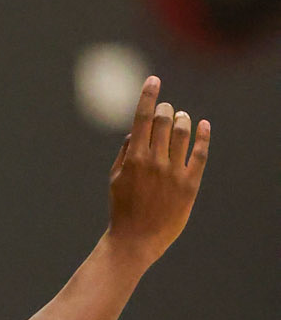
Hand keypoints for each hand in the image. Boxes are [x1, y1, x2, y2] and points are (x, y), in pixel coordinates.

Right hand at [107, 76, 209, 266]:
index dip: (148, 95)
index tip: (153, 80)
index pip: (141, 118)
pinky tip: (203, 124)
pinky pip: (200, 153)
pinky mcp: (189, 185)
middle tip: (166, 109)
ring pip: (183, 132)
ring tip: (181, 118)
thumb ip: (126, 151)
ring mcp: (173, 173)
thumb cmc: (123, 208)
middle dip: (165, 109)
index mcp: (134, 158)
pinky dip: (203, 135)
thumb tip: (137, 129)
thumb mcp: (116, 178)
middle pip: (164, 121)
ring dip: (182, 119)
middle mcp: (154, 162)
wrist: (135, 240)